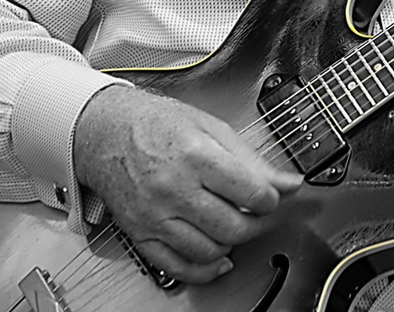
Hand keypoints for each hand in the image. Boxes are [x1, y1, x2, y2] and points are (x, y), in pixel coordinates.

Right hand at [73, 85, 302, 283]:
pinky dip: (204, 270)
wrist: (105, 132)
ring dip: (232, 243)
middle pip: (234, 226)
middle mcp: (173, 189)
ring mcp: (155, 216)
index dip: (271, 198)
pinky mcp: (141, 234)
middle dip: (257, 224)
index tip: (271, 195)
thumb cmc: (156, 124)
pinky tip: (217, 258)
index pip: (251, 193)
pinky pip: (177, 267)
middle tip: (258, 213)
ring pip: (209, 251)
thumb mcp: (211, 128)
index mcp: (195, 156)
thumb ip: (253, 159)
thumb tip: (288, 183)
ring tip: (234, 225)